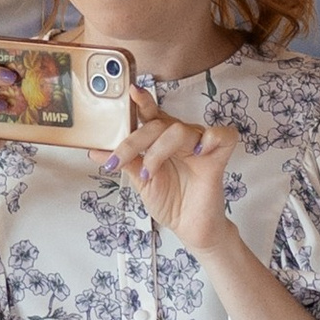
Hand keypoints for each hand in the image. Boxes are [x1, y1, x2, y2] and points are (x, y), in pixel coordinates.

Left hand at [102, 87, 240, 257]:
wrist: (188, 228)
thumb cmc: (169, 202)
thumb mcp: (140, 181)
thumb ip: (124, 162)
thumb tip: (95, 151)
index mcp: (161, 139)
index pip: (151, 114)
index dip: (142, 101)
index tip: (130, 92)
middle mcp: (181, 137)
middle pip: (159, 123)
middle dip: (135, 141)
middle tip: (119, 161)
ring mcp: (200, 146)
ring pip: (180, 130)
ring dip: (158, 151)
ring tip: (148, 173)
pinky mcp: (217, 158)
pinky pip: (223, 136)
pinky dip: (212, 138)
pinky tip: (200, 151)